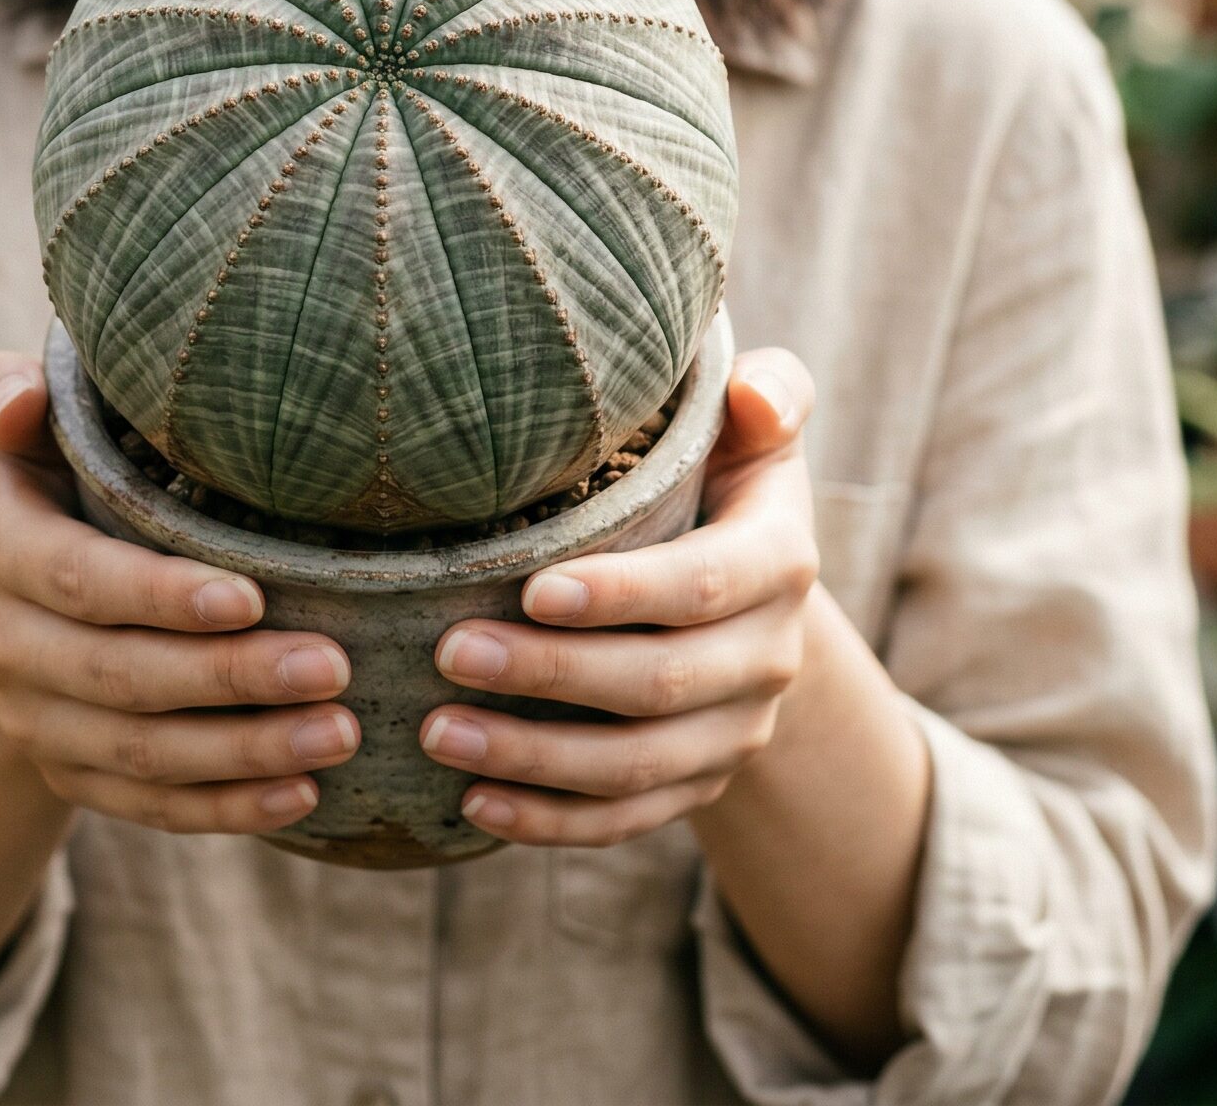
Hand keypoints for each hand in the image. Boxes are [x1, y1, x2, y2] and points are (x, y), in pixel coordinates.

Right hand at [0, 349, 361, 833]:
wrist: (23, 581)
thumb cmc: (59, 468)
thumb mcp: (27, 422)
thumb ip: (6, 394)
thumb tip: (9, 404)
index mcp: (0, 549)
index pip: (79, 580)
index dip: (161, 596)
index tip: (254, 597)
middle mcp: (5, 645)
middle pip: (122, 676)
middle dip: (231, 678)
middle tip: (333, 668)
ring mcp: (36, 720)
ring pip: (143, 752)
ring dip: (245, 752)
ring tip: (339, 732)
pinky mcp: (71, 774)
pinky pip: (149, 807)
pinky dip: (226, 809)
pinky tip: (303, 795)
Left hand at [417, 347, 818, 845]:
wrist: (750, 581)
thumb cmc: (719, 470)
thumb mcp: (751, 425)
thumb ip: (767, 394)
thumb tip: (753, 395)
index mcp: (780, 560)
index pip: (701, 585)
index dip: (621, 595)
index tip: (529, 590)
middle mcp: (770, 655)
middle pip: (660, 683)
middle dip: (551, 674)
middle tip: (449, 653)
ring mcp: (736, 730)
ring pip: (637, 766)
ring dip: (534, 759)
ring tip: (436, 734)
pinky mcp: (700, 781)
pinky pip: (627, 818)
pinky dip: (551, 822)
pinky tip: (473, 805)